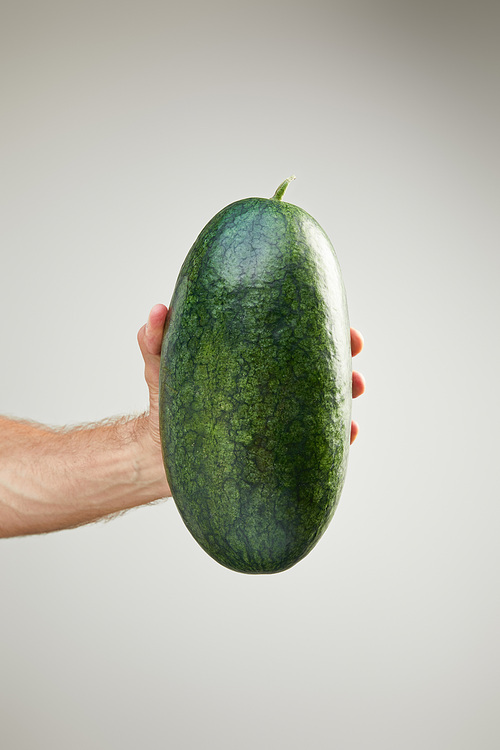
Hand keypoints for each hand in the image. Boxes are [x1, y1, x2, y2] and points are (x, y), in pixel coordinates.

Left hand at [138, 307, 364, 447]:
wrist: (159, 452)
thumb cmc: (163, 398)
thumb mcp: (159, 363)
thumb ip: (154, 337)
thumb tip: (159, 311)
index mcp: (251, 356)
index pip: (289, 333)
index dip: (317, 322)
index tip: (337, 318)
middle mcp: (268, 383)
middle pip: (314, 364)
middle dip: (342, 356)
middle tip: (354, 354)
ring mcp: (274, 416)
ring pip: (321, 401)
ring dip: (345, 394)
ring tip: (355, 391)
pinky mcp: (274, 450)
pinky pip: (311, 443)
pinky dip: (334, 439)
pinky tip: (349, 432)